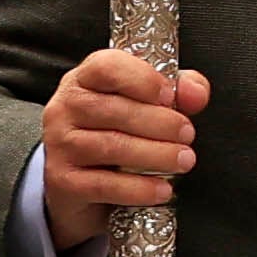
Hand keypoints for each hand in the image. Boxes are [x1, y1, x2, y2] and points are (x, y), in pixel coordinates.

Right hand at [40, 48, 208, 250]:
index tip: (170, 95)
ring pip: (111, 146)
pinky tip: (162, 189)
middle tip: (187, 134)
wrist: (78, 184)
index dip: (142, 79)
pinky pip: (105, 184)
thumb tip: (196, 93)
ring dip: (155, 154)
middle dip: (160, 122)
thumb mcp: (143, 105)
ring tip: (183, 160)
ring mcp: (60, 145)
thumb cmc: (115, 135)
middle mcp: (65, 108)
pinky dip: (139, 188)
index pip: (107, 67)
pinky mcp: (64, 182)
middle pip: (115, 109)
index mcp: (85, 80)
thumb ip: (176, 91)